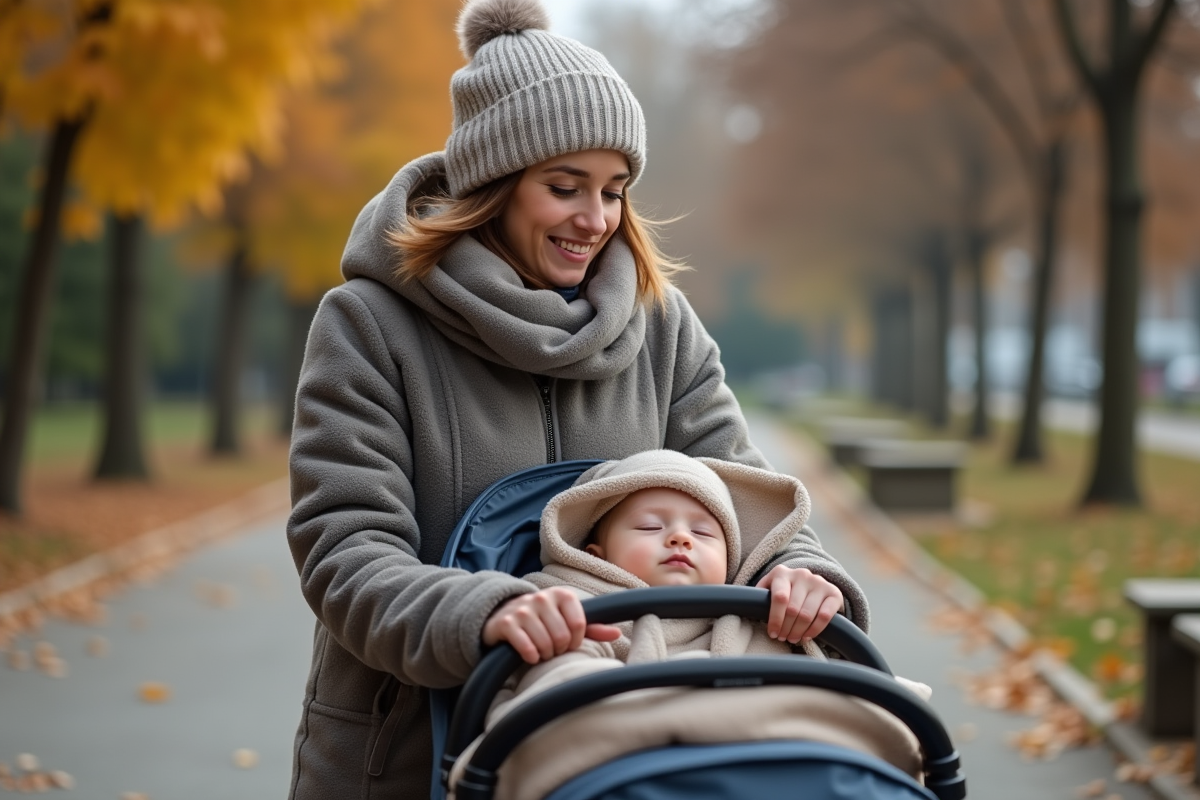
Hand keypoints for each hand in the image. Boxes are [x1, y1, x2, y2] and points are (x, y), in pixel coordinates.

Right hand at [482, 587, 621, 664]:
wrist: (504, 615)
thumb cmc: (544, 621)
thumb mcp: (567, 620)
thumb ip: (592, 628)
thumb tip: (617, 634)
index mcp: (562, 595)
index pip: (579, 625)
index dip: (576, 640)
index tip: (569, 642)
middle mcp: (542, 597)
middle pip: (562, 637)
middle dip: (559, 649)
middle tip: (553, 648)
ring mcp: (523, 609)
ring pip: (544, 644)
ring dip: (545, 655)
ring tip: (542, 651)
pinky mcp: (506, 622)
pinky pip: (526, 648)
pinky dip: (531, 657)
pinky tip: (530, 655)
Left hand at [755, 565, 843, 644]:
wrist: (811, 584)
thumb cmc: (783, 590)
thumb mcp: (769, 589)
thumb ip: (758, 597)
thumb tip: (744, 608)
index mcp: (782, 573)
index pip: (779, 598)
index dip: (775, 619)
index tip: (772, 633)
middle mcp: (802, 574)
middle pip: (793, 609)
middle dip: (786, 628)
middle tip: (782, 638)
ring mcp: (819, 582)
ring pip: (807, 614)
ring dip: (798, 632)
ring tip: (792, 638)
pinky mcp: (834, 593)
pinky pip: (825, 616)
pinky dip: (815, 630)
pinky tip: (806, 636)